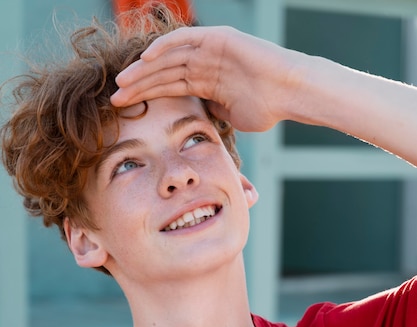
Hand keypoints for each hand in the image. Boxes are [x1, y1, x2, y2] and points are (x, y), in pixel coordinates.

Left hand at [111, 25, 303, 132]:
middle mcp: (203, 63)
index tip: (125, 108)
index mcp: (204, 82)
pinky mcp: (216, 38)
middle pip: (162, 73)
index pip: (166, 87)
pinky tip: (146, 59)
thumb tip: (195, 116)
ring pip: (169, 57)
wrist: (288, 93)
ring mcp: (209, 49)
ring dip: (145, 69)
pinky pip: (185, 40)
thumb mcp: (229, 116)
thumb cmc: (266, 108)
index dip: (144, 96)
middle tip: (115, 98)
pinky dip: (165, 47)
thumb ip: (209, 112)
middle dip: (138, 85)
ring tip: (123, 83)